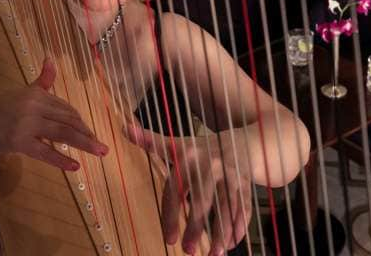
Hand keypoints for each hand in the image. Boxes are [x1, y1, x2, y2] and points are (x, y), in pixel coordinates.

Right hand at [0, 59, 108, 170]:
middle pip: (69, 121)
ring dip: (85, 144)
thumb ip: (41, 81)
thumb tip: (51, 58)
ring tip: (100, 153)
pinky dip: (61, 160)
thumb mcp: (22, 92)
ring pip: (63, 134)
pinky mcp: (19, 142)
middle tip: (101, 146)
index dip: (80, 122)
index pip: (67, 109)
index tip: (90, 133)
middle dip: (87, 134)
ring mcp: (27, 124)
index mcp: (38, 95)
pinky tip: (75, 166)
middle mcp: (35, 106)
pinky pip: (45, 152)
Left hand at [127, 121, 251, 255]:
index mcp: (190, 156)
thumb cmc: (202, 149)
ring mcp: (231, 174)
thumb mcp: (178, 143)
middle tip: (188, 250)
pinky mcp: (246, 183)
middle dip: (196, 226)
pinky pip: (243, 207)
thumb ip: (151, 140)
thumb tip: (124, 127)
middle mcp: (211, 164)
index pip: (176, 188)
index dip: (171, 215)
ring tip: (214, 254)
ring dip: (221, 232)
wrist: (241, 141)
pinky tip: (231, 243)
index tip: (169, 239)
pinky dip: (239, 226)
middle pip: (202, 199)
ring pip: (226, 206)